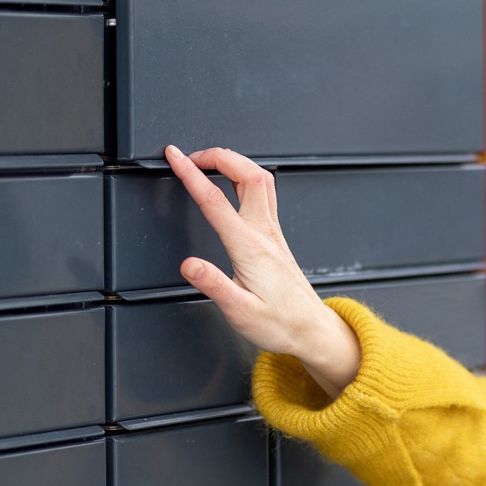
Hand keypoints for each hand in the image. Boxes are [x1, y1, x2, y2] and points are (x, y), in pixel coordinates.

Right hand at [164, 144, 362, 398]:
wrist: (310, 330)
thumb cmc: (279, 323)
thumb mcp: (240, 312)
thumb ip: (214, 285)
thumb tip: (189, 264)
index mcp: (249, 248)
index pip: (215, 200)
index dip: (191, 172)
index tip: (174, 156)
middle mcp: (264, 233)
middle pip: (247, 173)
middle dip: (217, 155)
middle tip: (190, 156)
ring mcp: (273, 232)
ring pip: (260, 179)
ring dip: (234, 162)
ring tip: (209, 162)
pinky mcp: (276, 237)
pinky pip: (264, 193)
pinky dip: (244, 176)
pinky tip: (234, 182)